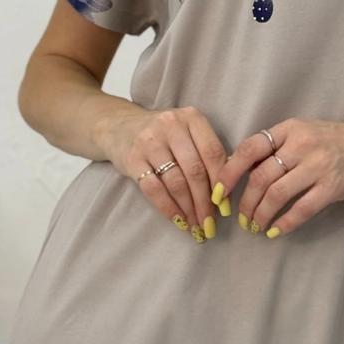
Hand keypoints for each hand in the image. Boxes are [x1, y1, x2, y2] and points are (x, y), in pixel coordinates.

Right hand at [105, 105, 229, 238]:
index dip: (222, 183)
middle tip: (210, 224)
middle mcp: (171, 125)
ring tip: (196, 225)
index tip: (225, 207)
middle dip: (205, 203)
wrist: (118, 125)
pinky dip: (168, 208)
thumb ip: (206, 153)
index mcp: (192, 118)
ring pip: (176, 182)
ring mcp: (149, 141)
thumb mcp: (187, 132)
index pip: (213, 153)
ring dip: (188, 208)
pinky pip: (153, 189)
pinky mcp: (132, 159)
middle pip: (196, 171)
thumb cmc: (163, 135)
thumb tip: (225, 193)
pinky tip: (177, 220)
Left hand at [213, 117, 343, 238]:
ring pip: (277, 195)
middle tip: (241, 219)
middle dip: (245, 202)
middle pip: (260, 178)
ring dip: (261, 215)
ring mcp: (318, 166)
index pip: (249, 149)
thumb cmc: (334, 141)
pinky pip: (301, 209)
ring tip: (255, 226)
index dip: (229, 173)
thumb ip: (276, 148)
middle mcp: (302, 145)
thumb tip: (240, 172)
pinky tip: (275, 231)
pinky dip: (284, 223)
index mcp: (290, 129)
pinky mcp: (333, 187)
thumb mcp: (303, 133)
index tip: (218, 193)